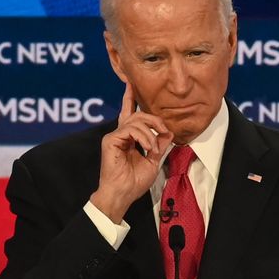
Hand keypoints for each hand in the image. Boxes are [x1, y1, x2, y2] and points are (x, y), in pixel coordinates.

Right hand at [90, 81, 169, 222]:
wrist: (122, 194)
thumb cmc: (134, 182)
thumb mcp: (153, 162)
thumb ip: (159, 146)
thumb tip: (168, 133)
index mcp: (128, 138)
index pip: (129, 114)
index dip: (130, 98)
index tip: (131, 84)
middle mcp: (119, 135)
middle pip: (137, 114)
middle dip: (153, 118)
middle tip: (164, 128)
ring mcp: (114, 137)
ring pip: (135, 120)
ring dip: (149, 133)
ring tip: (152, 148)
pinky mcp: (110, 140)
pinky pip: (129, 129)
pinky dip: (142, 137)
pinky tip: (146, 147)